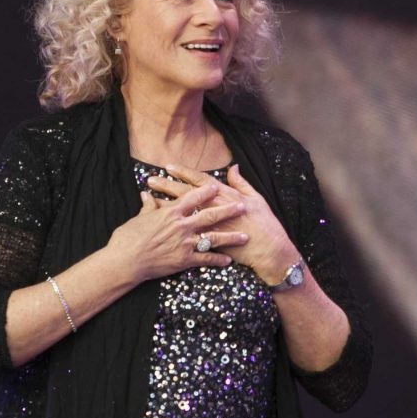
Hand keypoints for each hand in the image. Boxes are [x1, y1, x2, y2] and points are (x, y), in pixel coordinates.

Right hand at [106, 181, 249, 282]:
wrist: (125, 261)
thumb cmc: (127, 238)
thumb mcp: (138, 218)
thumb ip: (148, 207)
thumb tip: (146, 194)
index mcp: (171, 213)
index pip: (193, 197)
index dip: (206, 191)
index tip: (216, 186)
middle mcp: (182, 226)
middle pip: (210, 215)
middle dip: (228, 210)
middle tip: (242, 207)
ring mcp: (185, 243)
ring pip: (214, 238)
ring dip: (231, 237)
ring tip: (245, 236)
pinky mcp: (184, 260)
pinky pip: (205, 259)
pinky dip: (218, 260)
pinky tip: (228, 261)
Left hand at [146, 163, 297, 283]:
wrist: (268, 250)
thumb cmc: (264, 224)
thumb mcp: (256, 199)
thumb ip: (241, 182)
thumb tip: (233, 167)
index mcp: (226, 195)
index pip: (200, 181)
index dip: (184, 173)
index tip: (168, 166)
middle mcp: (214, 209)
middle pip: (185, 195)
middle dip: (167, 186)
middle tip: (150, 179)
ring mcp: (208, 226)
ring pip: (182, 213)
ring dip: (165, 204)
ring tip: (149, 198)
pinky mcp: (207, 242)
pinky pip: (183, 231)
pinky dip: (173, 228)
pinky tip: (160, 224)